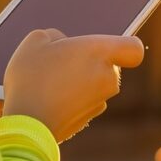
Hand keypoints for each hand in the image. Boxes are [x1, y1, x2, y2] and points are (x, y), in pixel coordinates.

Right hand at [1, 30, 145, 141]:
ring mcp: (100, 102)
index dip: (125, 45)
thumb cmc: (32, 77)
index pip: (133, 48)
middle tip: (60, 60)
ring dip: (78, 80)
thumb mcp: (37, 40)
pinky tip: (48, 97)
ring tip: (47, 80)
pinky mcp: (87, 120)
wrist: (26, 123)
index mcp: (101, 52)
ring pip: (95, 84)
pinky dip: (71, 99)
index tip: (107, 46)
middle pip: (108, 64)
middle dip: (88, 61)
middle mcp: (108, 78)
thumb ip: (56, 36)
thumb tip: (61, 44)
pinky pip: (84, 102)